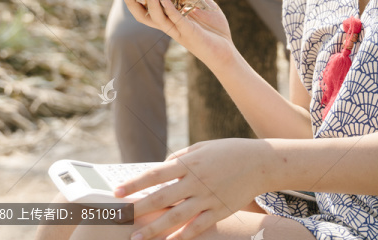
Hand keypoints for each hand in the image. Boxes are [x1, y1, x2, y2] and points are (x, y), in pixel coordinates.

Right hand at [115, 0, 235, 69]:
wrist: (226, 49)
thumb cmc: (214, 29)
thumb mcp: (203, 6)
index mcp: (169, 19)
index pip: (146, 9)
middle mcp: (169, 26)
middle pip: (143, 16)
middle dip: (131, 3)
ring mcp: (177, 31)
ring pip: (157, 19)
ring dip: (151, 5)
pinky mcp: (189, 34)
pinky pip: (176, 21)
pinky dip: (170, 10)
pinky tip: (165, 0)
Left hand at [115, 139, 270, 239]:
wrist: (260, 162)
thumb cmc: (228, 151)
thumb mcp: (201, 147)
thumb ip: (180, 158)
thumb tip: (160, 168)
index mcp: (189, 163)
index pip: (155, 174)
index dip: (135, 184)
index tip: (117, 193)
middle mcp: (196, 181)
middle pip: (161, 198)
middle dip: (138, 209)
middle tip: (120, 218)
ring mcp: (208, 198)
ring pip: (176, 217)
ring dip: (154, 229)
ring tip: (137, 238)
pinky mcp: (219, 211)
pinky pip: (197, 227)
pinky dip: (182, 236)